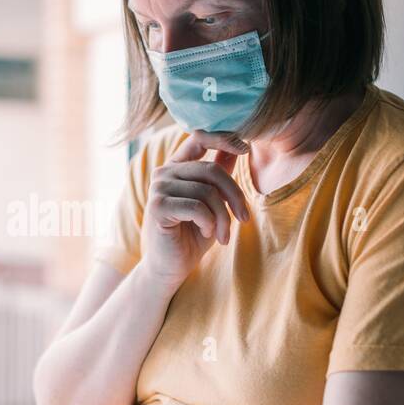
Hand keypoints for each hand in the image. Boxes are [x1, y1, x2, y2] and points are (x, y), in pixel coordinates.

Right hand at [140, 130, 250, 289]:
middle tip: (244, 219)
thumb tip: (238, 148)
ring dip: (223, 217)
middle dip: (235, 195)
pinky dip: (210, 223)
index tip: (245, 148)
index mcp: (177, 167)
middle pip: (211, 170)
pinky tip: (208, 234)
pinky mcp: (158, 207)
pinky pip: (197, 207)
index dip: (223, 138)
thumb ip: (220, 175)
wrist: (172, 267)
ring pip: (207, 192)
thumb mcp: (213, 202)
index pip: (199, 137)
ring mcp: (158, 188)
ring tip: (224, 235)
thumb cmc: (193, 234)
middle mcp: (164, 173)